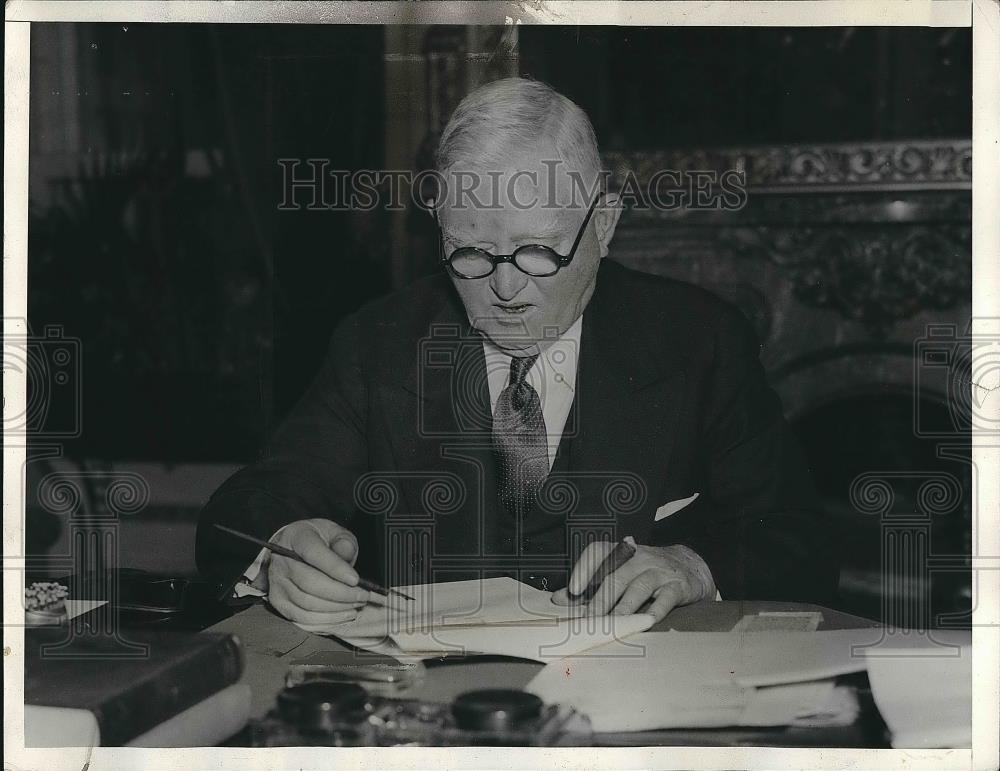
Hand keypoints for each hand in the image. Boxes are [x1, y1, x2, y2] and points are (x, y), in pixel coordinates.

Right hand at [265, 519, 369, 625]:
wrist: (293, 549)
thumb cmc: (318, 541)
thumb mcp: (335, 532)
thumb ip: (343, 542)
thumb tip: (346, 553)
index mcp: (297, 538)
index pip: (314, 553)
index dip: (335, 568)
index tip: (355, 580)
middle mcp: (282, 561)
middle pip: (310, 583)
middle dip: (341, 594)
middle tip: (362, 596)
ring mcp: (278, 583)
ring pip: (307, 604)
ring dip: (335, 609)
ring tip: (355, 606)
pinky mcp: (279, 602)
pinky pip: (301, 618)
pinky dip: (325, 621)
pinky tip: (342, 616)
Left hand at [551, 542, 715, 621]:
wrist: (691, 565)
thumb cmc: (646, 571)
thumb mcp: (620, 572)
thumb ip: (590, 585)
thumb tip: (559, 599)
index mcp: (621, 552)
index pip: (598, 552)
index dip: (584, 568)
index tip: (573, 589)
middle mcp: (639, 558)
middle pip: (615, 577)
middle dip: (599, 600)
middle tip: (587, 621)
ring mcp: (659, 572)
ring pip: (637, 588)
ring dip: (622, 609)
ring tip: (611, 626)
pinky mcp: (677, 587)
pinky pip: (665, 599)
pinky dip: (655, 611)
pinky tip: (645, 623)